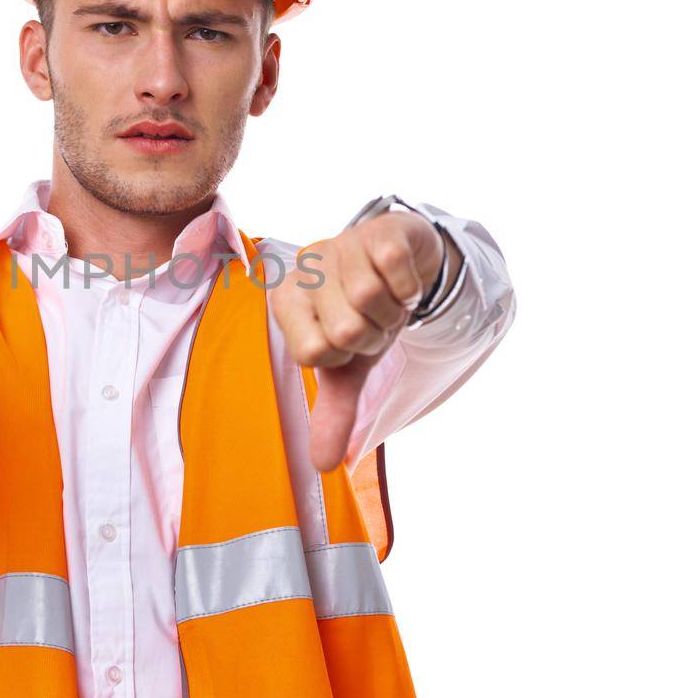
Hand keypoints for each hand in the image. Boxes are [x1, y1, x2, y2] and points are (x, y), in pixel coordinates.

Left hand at [269, 211, 443, 472]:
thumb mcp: (348, 365)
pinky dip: (410, 287)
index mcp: (287, 303)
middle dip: (373, 334)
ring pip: (369, 299)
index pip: (312, 351)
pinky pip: (395, 271)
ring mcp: (339, 244)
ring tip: (386, 300)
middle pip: (345, 328)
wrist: (397, 260)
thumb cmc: (361, 313)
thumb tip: (324, 467)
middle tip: (372, 319)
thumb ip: (333, 414)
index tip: (349, 342)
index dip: (343, 355)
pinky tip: (402, 280)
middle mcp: (305, 269)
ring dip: (393, 312)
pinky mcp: (376, 230)